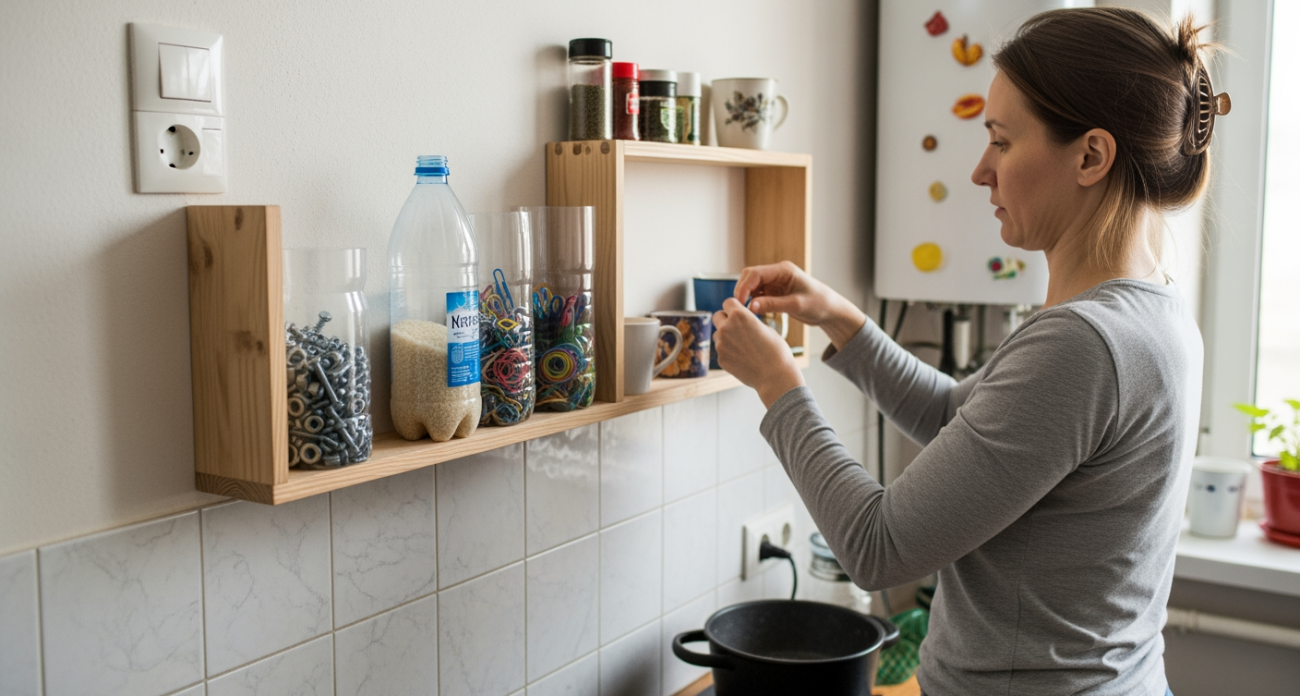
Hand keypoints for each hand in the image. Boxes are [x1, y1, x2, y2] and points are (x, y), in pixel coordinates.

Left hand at [713, 298, 804, 407]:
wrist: (775, 376)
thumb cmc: (776, 351)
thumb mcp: (766, 328)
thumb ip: (749, 322)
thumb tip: (742, 322)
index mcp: (740, 315)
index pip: (728, 302)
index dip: (734, 307)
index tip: (738, 312)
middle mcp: (726, 327)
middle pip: (717, 316)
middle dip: (725, 319)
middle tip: (737, 327)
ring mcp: (721, 344)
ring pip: (718, 334)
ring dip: (726, 337)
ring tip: (743, 346)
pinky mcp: (720, 359)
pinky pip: (721, 350)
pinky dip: (728, 352)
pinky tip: (743, 358)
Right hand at [734, 261, 866, 349]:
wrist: (830, 310)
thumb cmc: (819, 304)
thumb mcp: (796, 305)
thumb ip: (772, 305)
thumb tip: (750, 306)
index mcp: (783, 270)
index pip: (755, 273)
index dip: (744, 287)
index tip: (740, 303)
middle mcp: (777, 273)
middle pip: (750, 277)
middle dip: (742, 291)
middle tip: (739, 309)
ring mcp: (775, 282)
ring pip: (751, 286)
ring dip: (746, 297)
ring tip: (748, 313)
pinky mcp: (775, 291)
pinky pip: (757, 294)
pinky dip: (753, 302)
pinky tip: (755, 313)